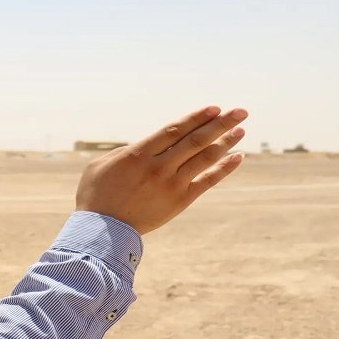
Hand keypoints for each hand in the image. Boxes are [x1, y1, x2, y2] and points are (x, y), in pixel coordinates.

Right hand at [75, 106, 247, 234]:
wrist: (102, 230)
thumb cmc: (96, 194)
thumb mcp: (101, 164)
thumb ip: (126, 151)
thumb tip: (147, 144)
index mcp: (139, 154)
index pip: (175, 130)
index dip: (197, 118)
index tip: (215, 108)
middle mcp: (159, 167)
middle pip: (196, 140)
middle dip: (220, 124)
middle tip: (240, 111)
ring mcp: (171, 185)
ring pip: (205, 159)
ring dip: (225, 142)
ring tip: (241, 130)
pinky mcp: (179, 201)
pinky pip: (207, 182)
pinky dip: (224, 169)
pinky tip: (237, 157)